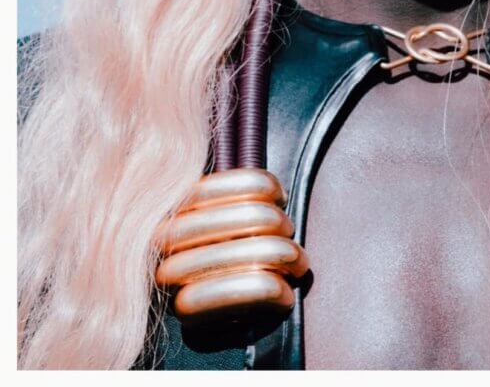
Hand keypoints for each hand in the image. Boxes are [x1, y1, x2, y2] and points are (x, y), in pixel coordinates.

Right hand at [155, 168, 309, 322]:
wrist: (207, 334)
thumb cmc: (228, 269)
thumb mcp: (222, 224)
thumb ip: (233, 203)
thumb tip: (273, 192)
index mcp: (173, 210)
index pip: (216, 184)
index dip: (258, 184)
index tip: (279, 197)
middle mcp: (164, 240)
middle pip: (243, 216)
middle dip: (277, 224)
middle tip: (292, 238)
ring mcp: (170, 274)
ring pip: (247, 251)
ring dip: (284, 256)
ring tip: (297, 265)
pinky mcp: (184, 312)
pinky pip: (242, 290)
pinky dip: (274, 290)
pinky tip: (284, 296)